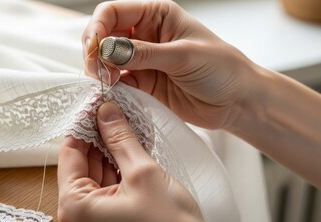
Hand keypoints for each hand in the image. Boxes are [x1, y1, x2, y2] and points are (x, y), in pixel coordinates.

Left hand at [58, 102, 212, 221]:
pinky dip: (117, 168)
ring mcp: (94, 221)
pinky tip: (128, 149)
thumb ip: (121, 139)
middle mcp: (79, 217)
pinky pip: (107, 188)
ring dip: (109, 151)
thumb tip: (107, 114)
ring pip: (96, 175)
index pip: (69, 154)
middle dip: (97, 137)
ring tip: (123, 126)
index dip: (82, 126)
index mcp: (75, 208)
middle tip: (111, 112)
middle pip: (82, 164)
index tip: (94, 107)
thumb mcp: (143, 173)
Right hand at [82, 0, 259, 128]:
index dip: (98, 28)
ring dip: (100, 72)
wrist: (236, 101)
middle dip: (95, 51)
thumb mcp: (184, 55)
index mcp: (156, 15)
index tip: (94, 49)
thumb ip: (145, 54)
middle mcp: (145, 36)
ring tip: (107, 84)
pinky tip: (113, 94)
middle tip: (97, 71)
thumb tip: (108, 50)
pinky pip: (118, 83)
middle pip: (104, 36)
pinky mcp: (143, 84)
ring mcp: (142, 61)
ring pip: (106, 61)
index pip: (113, 12)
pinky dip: (110, 89)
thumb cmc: (222, 69)